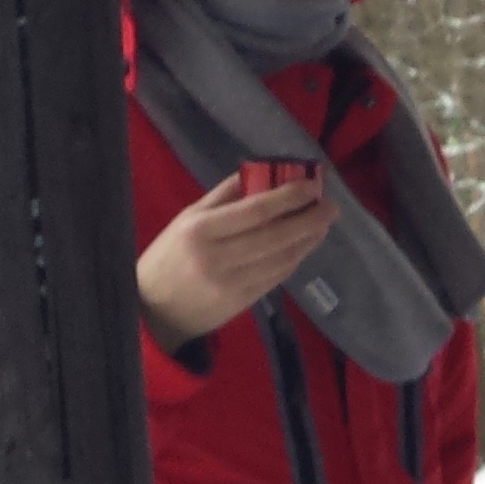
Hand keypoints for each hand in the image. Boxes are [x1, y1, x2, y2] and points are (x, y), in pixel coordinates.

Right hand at [135, 171, 333, 347]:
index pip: (256, 210)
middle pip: (276, 236)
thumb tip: (263, 173)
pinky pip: (277, 277)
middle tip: (330, 207)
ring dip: (308, 240)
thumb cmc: (170, 255)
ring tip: (322, 224)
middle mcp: (218, 257)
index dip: (290, 197)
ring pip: (282, 259)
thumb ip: (225, 195)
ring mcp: (231, 283)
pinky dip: (295, 259)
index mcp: (201, 229)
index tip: (313, 186)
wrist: (153, 310)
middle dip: (309, 219)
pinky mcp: (242, 302)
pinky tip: (304, 246)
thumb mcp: (188, 218)